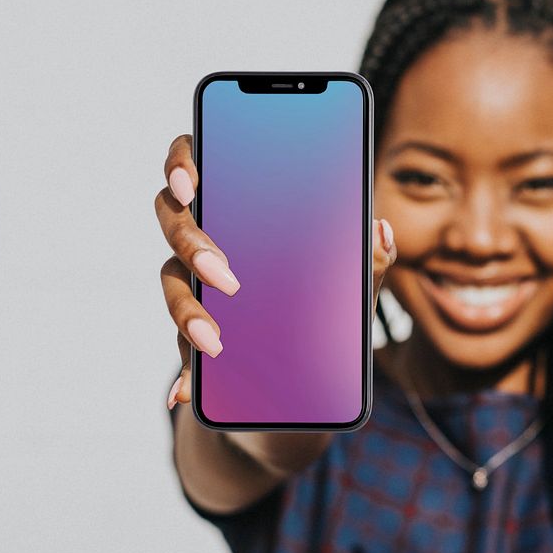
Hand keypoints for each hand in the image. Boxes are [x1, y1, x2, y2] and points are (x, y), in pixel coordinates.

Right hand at [154, 134, 396, 409]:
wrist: (303, 380)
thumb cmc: (325, 309)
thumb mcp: (353, 287)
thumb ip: (368, 259)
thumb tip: (381, 229)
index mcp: (241, 209)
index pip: (196, 165)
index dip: (181, 162)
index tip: (192, 182)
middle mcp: (206, 238)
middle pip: (173, 220)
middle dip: (191, 242)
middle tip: (226, 275)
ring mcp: (193, 286)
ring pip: (171, 282)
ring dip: (187, 310)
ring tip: (213, 341)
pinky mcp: (190, 337)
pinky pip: (177, 350)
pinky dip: (183, 372)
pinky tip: (185, 390)